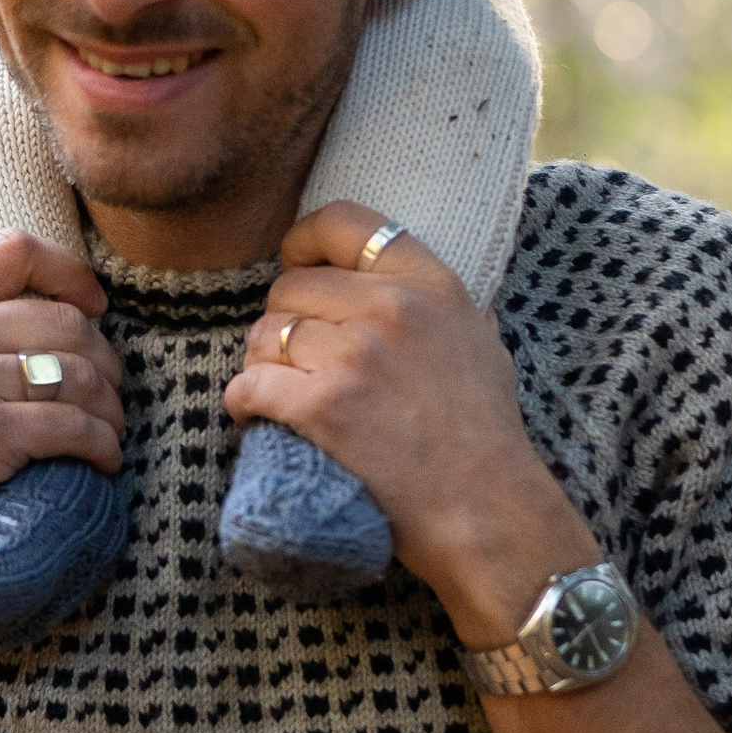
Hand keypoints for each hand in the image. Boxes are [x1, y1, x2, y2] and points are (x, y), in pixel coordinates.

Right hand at [0, 232, 124, 594]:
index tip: (94, 307)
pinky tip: (102, 462)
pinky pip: (75, 427)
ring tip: (109, 433)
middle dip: (105, 359)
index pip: (12, 249)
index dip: (70, 272)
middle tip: (109, 394)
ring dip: (110, 409)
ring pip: (79, 374)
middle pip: (64, 319)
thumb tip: (58, 315)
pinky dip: (103, 446)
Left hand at [223, 202, 588, 634]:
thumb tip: (417, 292)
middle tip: (292, 357)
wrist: (488, 509)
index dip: (305, 241)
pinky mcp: (322, 405)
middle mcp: (391, 307)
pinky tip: (255, 415)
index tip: (297, 265)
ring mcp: (354, 355)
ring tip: (277, 392)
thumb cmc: (488, 436)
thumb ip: (445, 309)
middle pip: (291, 286)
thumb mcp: (483, 344)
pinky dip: (243, 401)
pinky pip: (250, 383)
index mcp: (431, 283)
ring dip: (261, 363)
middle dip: (283, 321)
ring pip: (265, 333)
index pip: (345, 223)